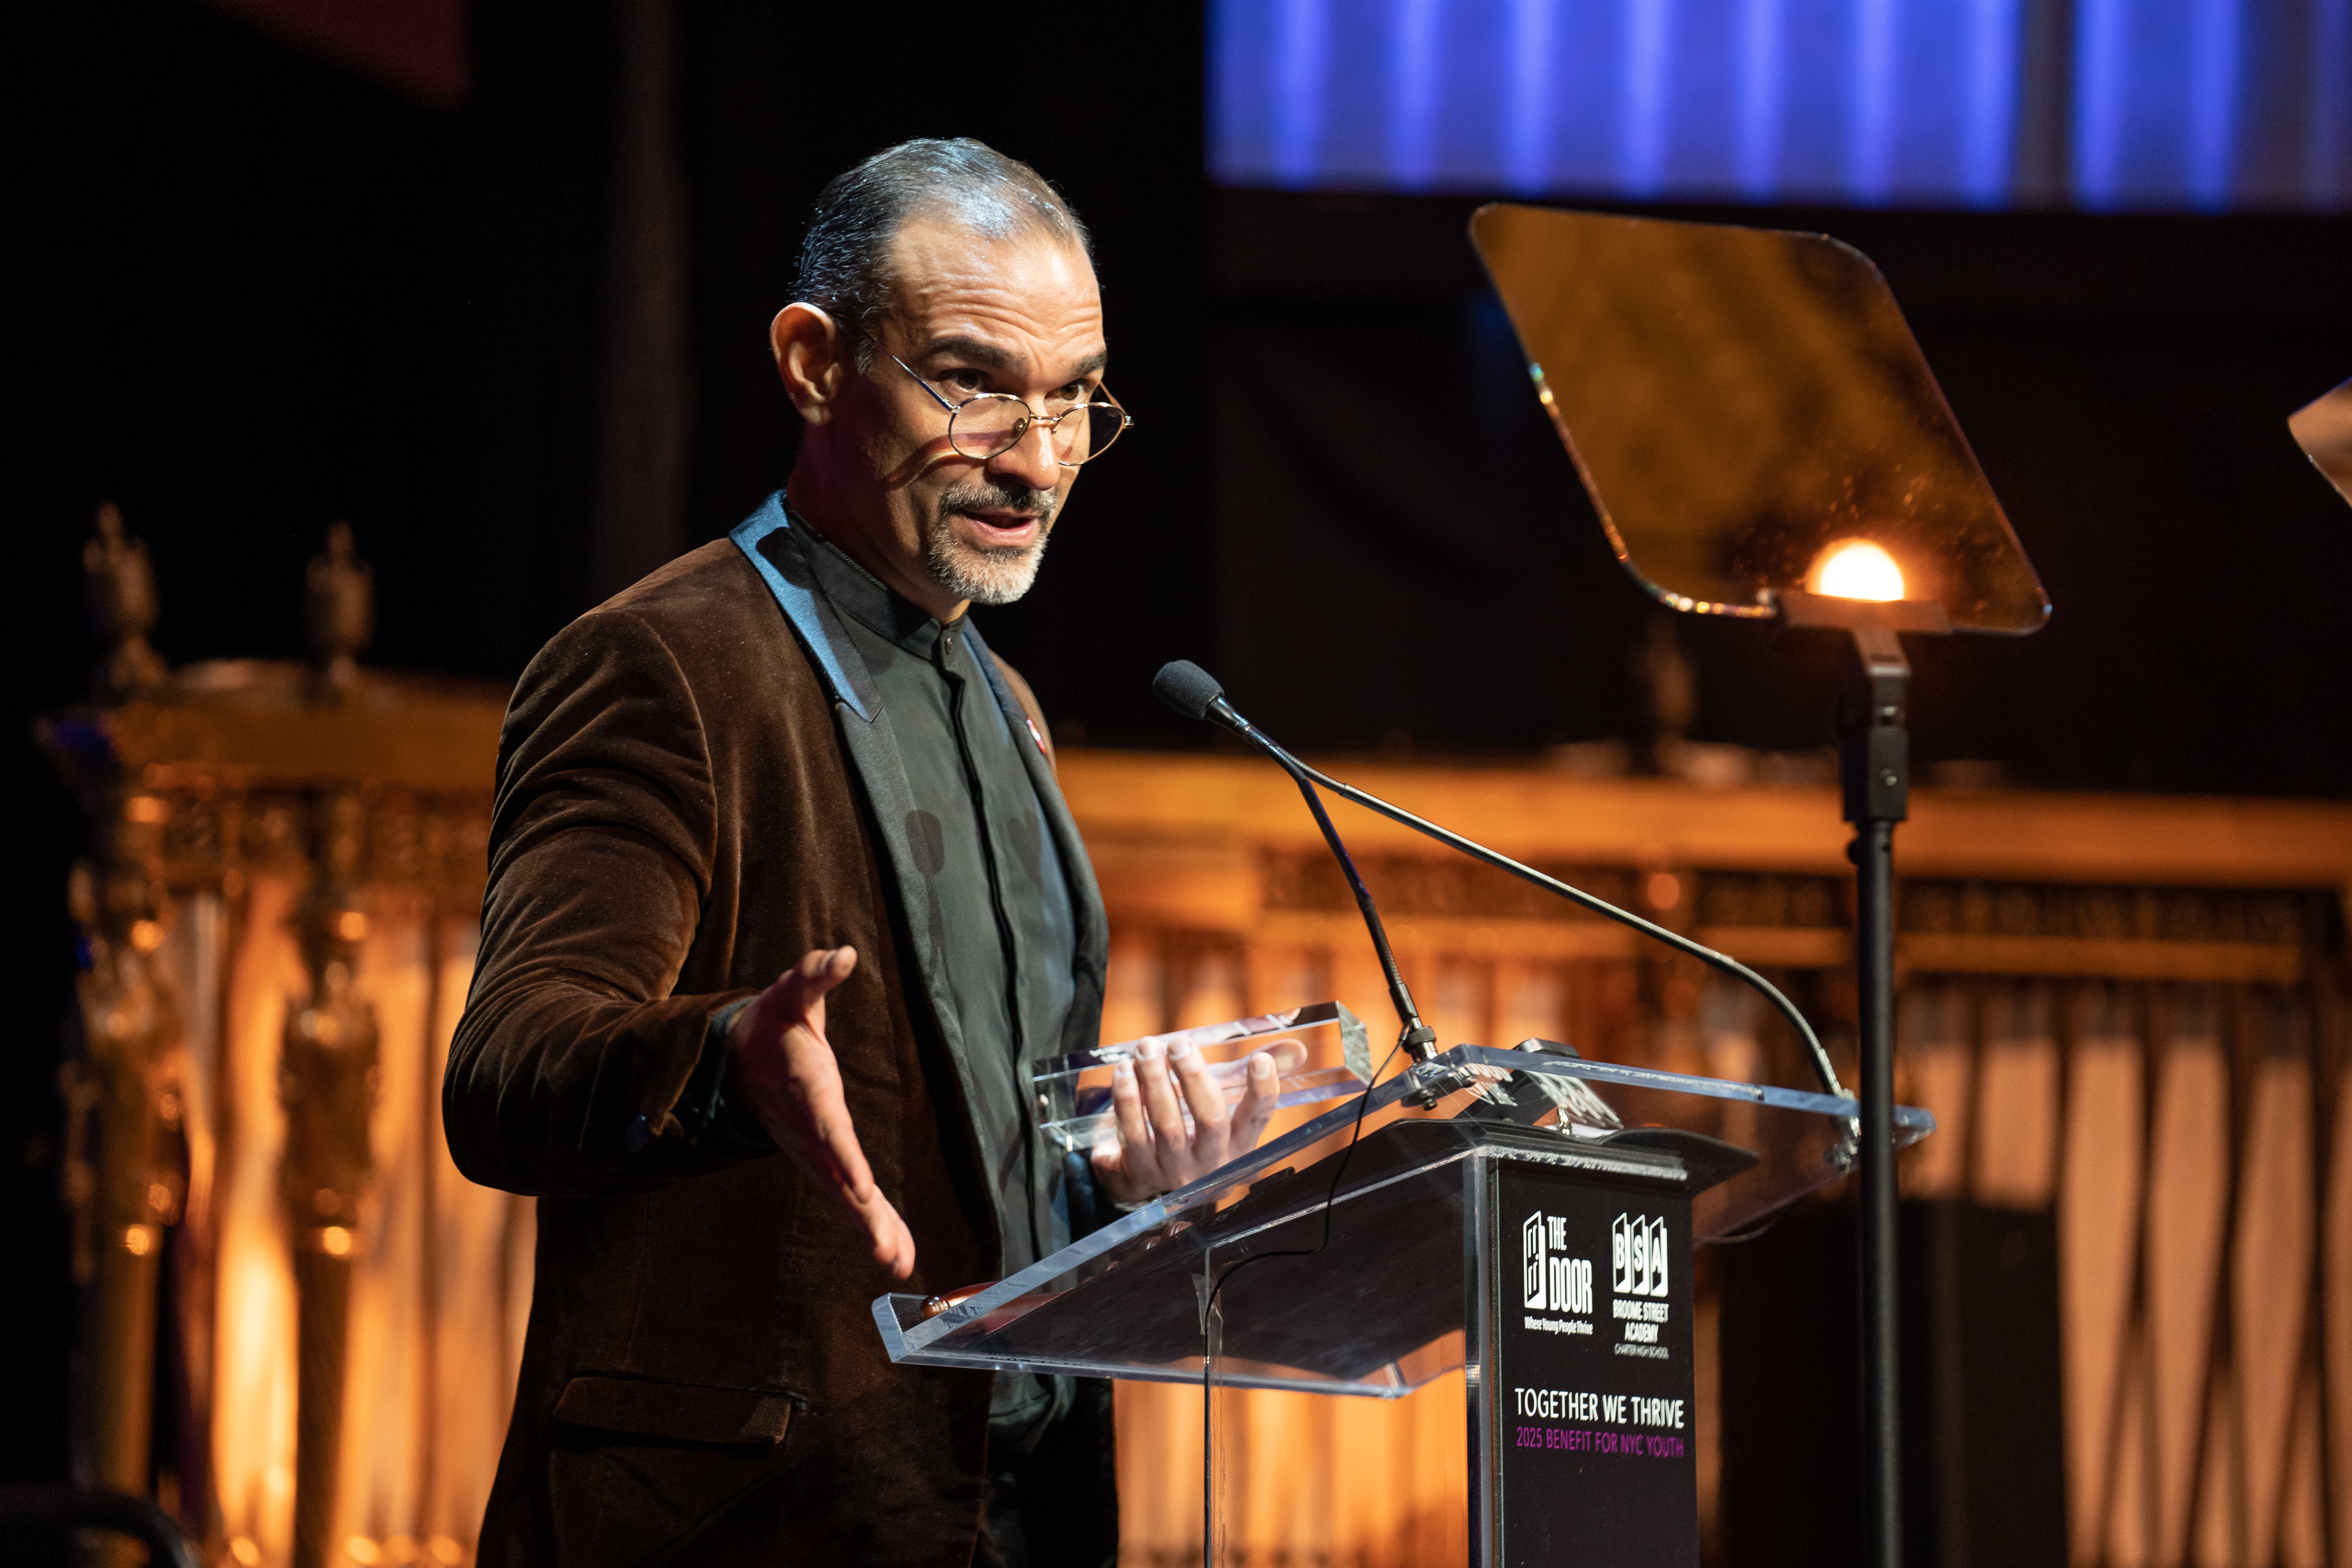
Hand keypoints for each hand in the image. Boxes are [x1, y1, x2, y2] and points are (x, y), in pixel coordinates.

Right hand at [728, 947, 914, 1279]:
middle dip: (864, 1213)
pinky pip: (851, 1197)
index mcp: (806, 1089)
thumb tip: (843, 953)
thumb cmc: (776, 1022)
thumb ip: (815, 973)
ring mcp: (815, 1151)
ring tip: (898, 1262)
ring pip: (846, 1196)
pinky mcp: (824, 1162)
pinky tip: (899, 1254)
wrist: (738, 1062)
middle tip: (886, 1251)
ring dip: (873, 1230)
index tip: (861, 1186)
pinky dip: (875, 1225)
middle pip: (838, 1176)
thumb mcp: (791, 992)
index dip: (843, 1156)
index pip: (827, 1125)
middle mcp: (810, 1129)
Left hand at [1089, 1036, 1292, 1205]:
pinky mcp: (1141, 1172)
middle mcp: (1212, 1164)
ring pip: (1168, 1125)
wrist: (1141, 1174)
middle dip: (1193, 1077)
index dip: (1262, 1090)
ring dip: (1155, 1080)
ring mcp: (1176, 1172)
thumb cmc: (1189, 1129)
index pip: (1258, 1119)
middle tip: (1178, 1043)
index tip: (1259, 1060)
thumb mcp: (1222, 1106)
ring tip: (1147, 1047)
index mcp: (1240, 1146)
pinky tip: (1124, 1071)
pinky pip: (1133, 1133)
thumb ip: (1249, 1076)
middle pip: (1210, 1121)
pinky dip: (1127, 1098)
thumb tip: (1297, 1048)